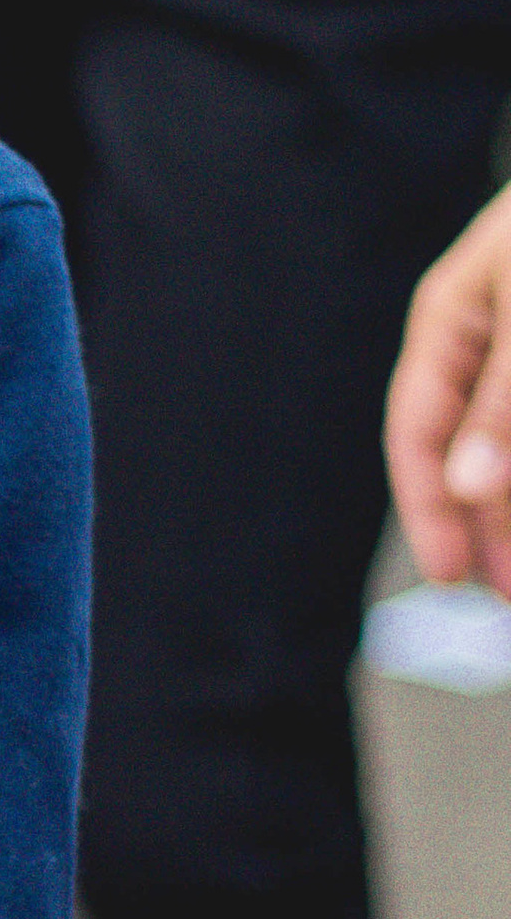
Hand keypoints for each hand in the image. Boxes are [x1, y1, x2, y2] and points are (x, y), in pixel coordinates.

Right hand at [387, 182, 510, 591]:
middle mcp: (488, 339)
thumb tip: (468, 488)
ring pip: (509, 444)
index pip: (418, 430)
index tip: (455, 580)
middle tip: (509, 601)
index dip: (431, 510)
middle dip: (492, 528)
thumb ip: (507, 402)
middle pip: (473, 452)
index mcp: (451, 317)